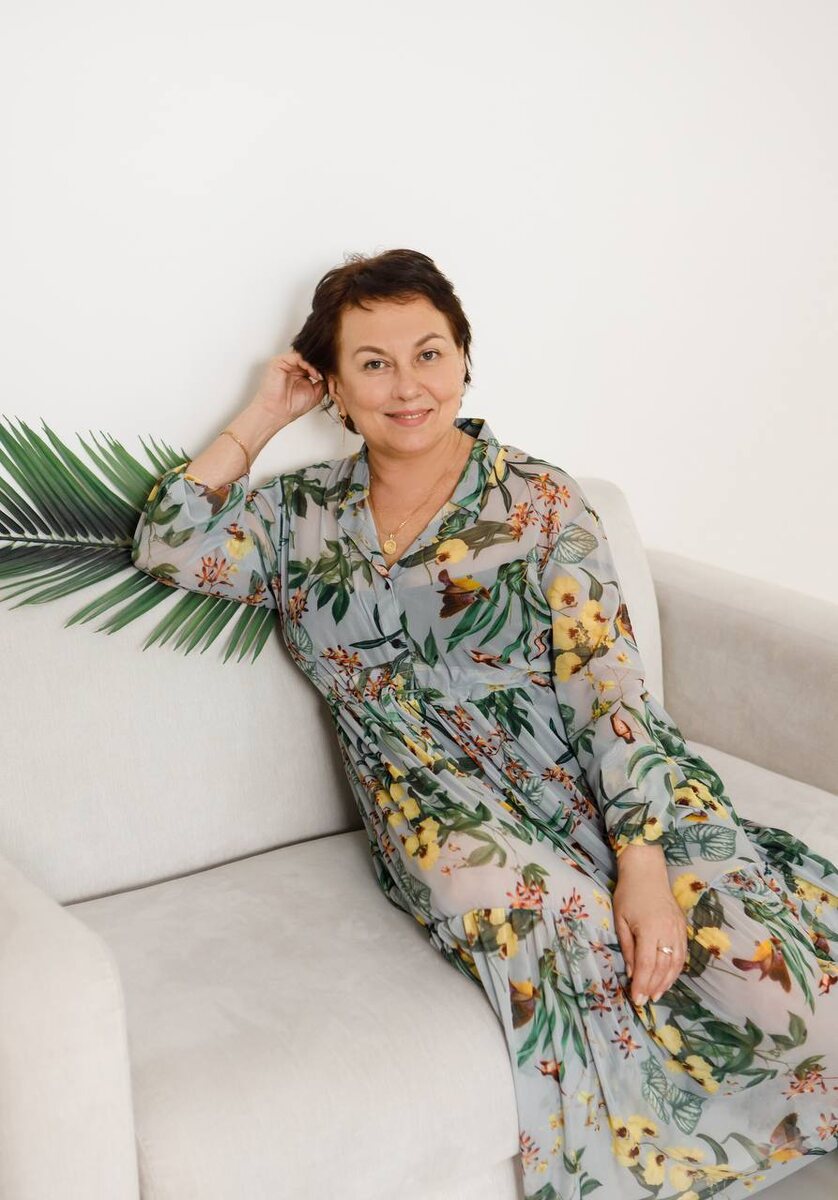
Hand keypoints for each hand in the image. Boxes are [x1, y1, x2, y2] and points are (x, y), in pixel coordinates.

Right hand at [252, 350, 326, 426]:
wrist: (278, 412)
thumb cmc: (292, 406)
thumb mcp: (316, 393)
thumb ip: (324, 381)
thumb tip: (332, 373)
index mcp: (301, 372)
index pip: (315, 363)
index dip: (325, 368)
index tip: (334, 374)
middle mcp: (293, 366)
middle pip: (310, 358)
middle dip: (321, 365)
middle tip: (331, 372)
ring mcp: (286, 363)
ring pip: (305, 356)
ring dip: (316, 365)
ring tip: (321, 376)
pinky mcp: (279, 362)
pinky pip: (296, 357)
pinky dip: (308, 364)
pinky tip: (314, 374)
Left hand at [612, 856, 687, 1006]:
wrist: (647, 871)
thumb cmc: (629, 894)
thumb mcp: (620, 920)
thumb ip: (627, 948)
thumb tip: (632, 973)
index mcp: (649, 930)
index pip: (647, 965)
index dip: (643, 984)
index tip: (637, 999)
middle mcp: (667, 932)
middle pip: (663, 967)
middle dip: (654, 986)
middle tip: (646, 1000)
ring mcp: (678, 930)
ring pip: (676, 964)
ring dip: (667, 982)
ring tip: (657, 994)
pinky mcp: (683, 928)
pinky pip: (682, 954)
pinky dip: (676, 969)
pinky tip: (669, 978)